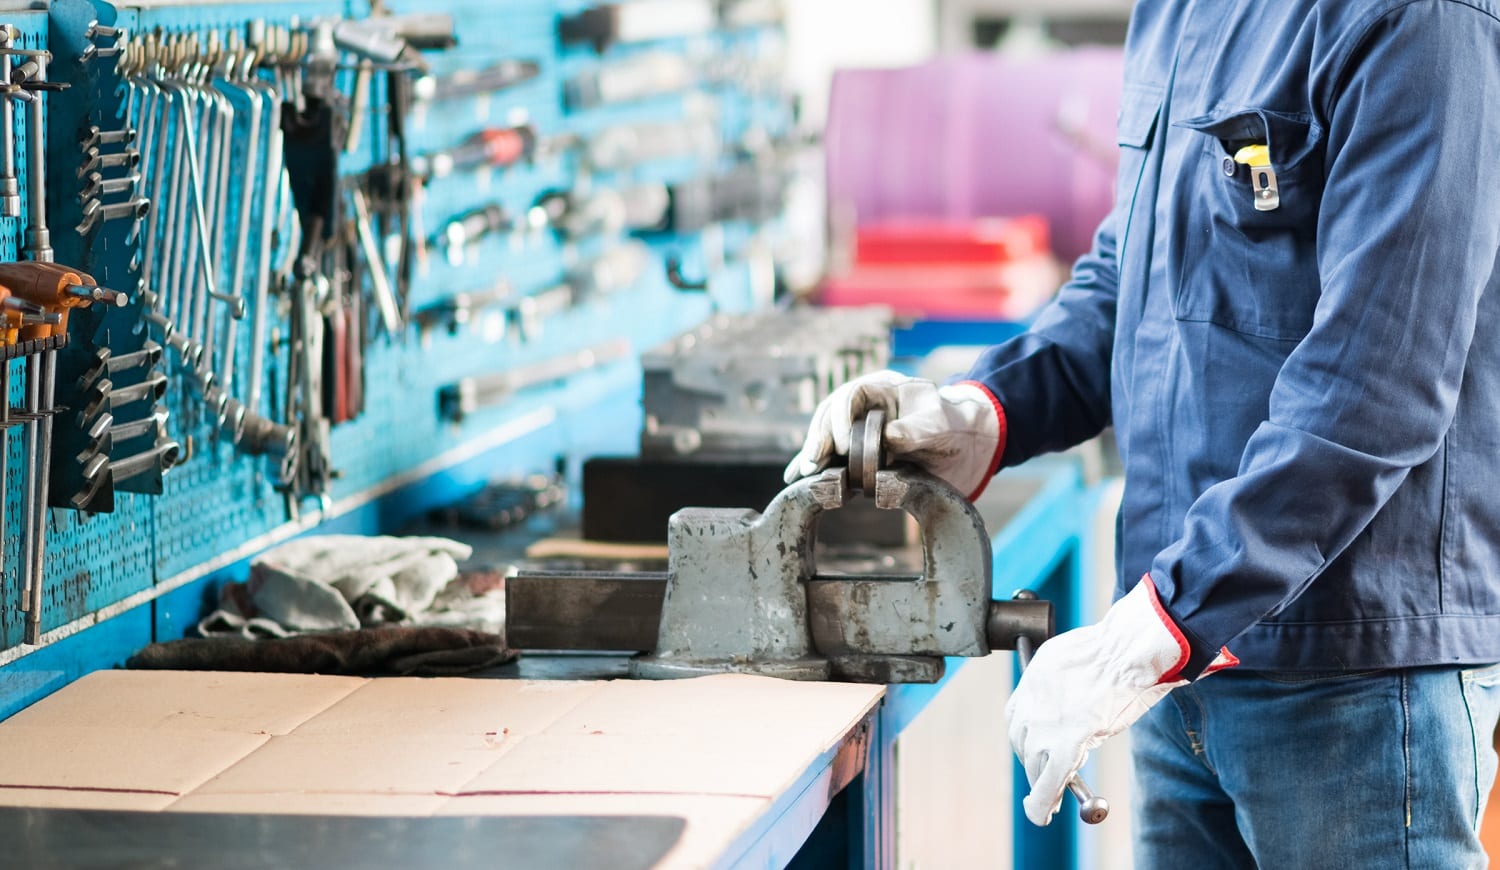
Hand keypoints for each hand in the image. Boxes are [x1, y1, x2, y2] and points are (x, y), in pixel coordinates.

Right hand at [782, 370, 1004, 499]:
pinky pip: (832, 458)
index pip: (850, 395)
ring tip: (803, 474)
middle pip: (830, 416)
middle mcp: (865, 408)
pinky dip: (816, 468)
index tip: (842, 445)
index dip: (840, 417)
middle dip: (819, 438)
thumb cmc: (955, 426)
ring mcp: (859, 431)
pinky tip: (795, 480)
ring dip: (814, 454)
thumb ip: (918, 428)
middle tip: (813, 462)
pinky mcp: (859, 454)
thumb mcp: (942, 424)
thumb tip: (888, 437)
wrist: (968, 448)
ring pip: (827, 437)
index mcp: (883, 389)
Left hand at [1006, 578, 1231, 825]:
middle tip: (1044, 780)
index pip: (1017, 719)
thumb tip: (1069, 704)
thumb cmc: (1113, 650)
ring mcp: (1047, 723)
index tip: (1031, 752)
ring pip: (1035, 765)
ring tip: (1047, 804)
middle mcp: (1030, 703)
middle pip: (1023, 744)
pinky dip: (1043, 802)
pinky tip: (1043, 814)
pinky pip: (1051, 779)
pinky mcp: (1068, 741)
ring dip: (1040, 784)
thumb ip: (1063, 685)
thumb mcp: (1073, 661)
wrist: (1128, 648)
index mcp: (1031, 680)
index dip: (1025, 740)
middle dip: (1033, 764)